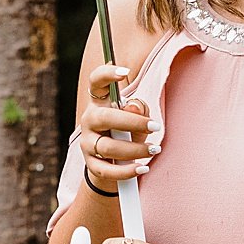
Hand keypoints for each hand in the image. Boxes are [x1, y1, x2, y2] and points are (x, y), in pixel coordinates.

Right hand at [76, 64, 154, 190]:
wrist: (113, 165)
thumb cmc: (128, 133)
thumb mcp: (137, 119)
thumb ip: (139, 109)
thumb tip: (134, 109)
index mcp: (100, 103)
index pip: (96, 82)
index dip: (106, 74)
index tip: (125, 72)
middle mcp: (89, 120)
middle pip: (104, 118)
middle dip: (132, 123)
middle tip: (155, 126)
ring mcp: (88, 143)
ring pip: (108, 147)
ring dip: (135, 149)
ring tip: (154, 150)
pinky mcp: (91, 165)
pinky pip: (107, 170)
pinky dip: (127, 171)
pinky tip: (143, 169)